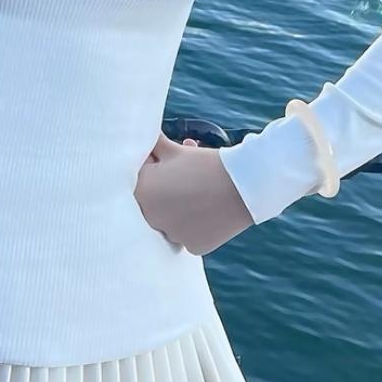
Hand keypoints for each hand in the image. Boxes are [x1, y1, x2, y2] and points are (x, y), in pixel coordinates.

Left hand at [133, 132, 254, 254]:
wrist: (243, 184)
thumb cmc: (205, 163)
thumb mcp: (173, 150)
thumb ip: (151, 145)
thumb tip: (141, 135)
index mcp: (142, 191)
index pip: (137, 179)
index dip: (152, 168)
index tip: (166, 163)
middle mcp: (151, 217)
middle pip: (152, 202)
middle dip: (163, 188)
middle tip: (183, 176)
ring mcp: (171, 235)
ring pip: (168, 220)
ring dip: (176, 208)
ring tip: (196, 190)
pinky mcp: (191, 247)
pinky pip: (186, 235)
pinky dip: (192, 225)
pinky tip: (205, 210)